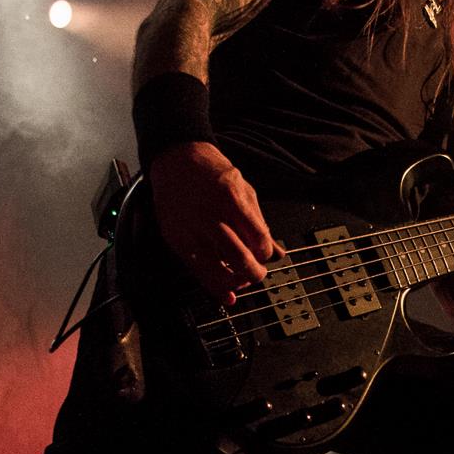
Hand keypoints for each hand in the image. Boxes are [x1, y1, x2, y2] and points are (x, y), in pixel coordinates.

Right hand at [149, 140, 283, 303]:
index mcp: (231, 199)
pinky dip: (214, 287)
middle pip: (239, 258)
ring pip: (217, 270)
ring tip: (243, 281)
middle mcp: (210, 216)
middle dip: (254, 273)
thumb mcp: (244, 189)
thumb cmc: (211, 172)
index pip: (258, 239)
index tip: (266, 254)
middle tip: (258, 274)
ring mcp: (191, 229)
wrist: (176, 159)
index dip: (266, 253)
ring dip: (236, 283)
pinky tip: (226, 295)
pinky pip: (197, 270)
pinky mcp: (176, 239)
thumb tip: (278, 252)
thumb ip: (260, 222)